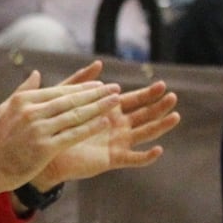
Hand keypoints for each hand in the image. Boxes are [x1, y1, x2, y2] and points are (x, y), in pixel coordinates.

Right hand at [0, 68, 121, 193]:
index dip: (82, 87)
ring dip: (98, 107)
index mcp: (24, 100)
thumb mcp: (5, 109)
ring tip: (115, 101)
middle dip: (96, 93)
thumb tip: (36, 73)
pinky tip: (104, 122)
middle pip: (71, 100)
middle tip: (115, 88)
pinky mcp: (45, 148)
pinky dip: (90, 127)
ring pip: (75, 115)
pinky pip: (73, 135)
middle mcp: (32, 112)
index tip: (100, 84)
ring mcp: (39, 130)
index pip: (60, 90)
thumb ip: (23, 90)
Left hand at [36, 63, 179, 185]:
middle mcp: (118, 126)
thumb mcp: (69, 100)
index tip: (162, 85)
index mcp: (110, 110)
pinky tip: (158, 149)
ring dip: (160, 126)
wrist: (47, 151)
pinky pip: (134, 159)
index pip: (135, 100)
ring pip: (145, 134)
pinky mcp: (113, 158)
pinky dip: (146, 156)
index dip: (148, 93)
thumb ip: (82, 83)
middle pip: (145, 115)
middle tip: (173, 97)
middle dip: (159, 106)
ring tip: (175, 116)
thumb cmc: (57, 125)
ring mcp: (118, 142)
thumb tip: (97, 63)